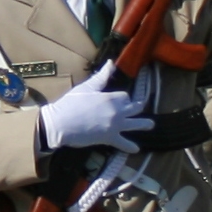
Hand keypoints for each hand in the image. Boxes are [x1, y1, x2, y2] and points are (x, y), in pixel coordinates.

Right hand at [36, 62, 153, 153]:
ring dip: (144, 124)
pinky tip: (136, 149)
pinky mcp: (109, 138)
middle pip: (134, 108)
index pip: (125, 96)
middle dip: (137, 107)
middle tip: (140, 107)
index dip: (122, 98)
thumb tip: (111, 62)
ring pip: (135, 124)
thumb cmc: (71, 103)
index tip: (119, 100)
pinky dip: (130, 146)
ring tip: (151, 125)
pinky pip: (123, 143)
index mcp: (111, 98)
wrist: (61, 123)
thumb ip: (101, 76)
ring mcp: (115, 126)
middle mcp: (117, 111)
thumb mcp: (87, 87)